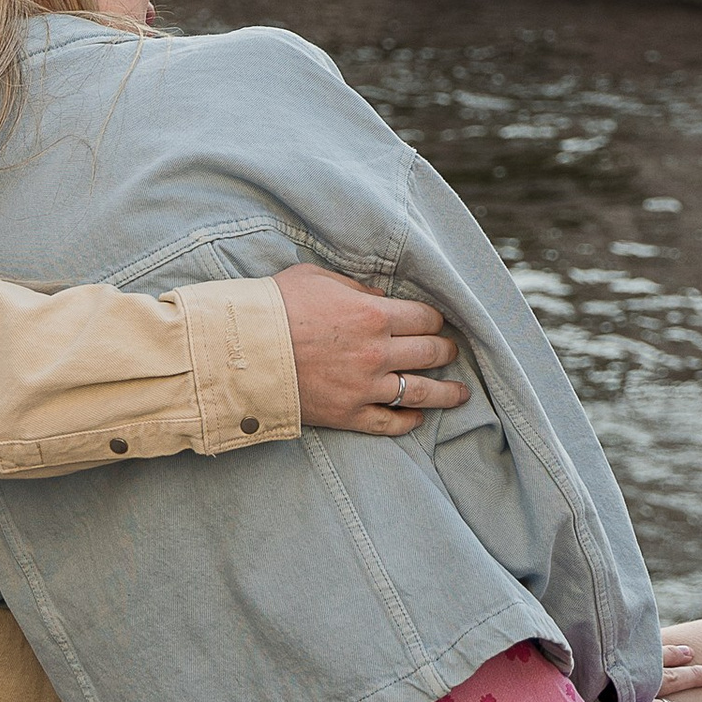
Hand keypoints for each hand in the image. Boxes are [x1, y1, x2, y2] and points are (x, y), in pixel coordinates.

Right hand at [275, 269, 467, 435]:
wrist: (241, 350)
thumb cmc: (275, 306)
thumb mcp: (316, 278)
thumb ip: (355, 286)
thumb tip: (379, 297)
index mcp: (372, 314)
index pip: (424, 318)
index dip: (435, 320)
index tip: (435, 323)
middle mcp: (376, 352)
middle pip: (430, 353)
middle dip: (446, 351)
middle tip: (451, 352)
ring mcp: (364, 387)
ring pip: (421, 393)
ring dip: (446, 393)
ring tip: (461, 395)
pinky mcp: (348, 414)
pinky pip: (389, 423)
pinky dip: (408, 422)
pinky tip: (418, 419)